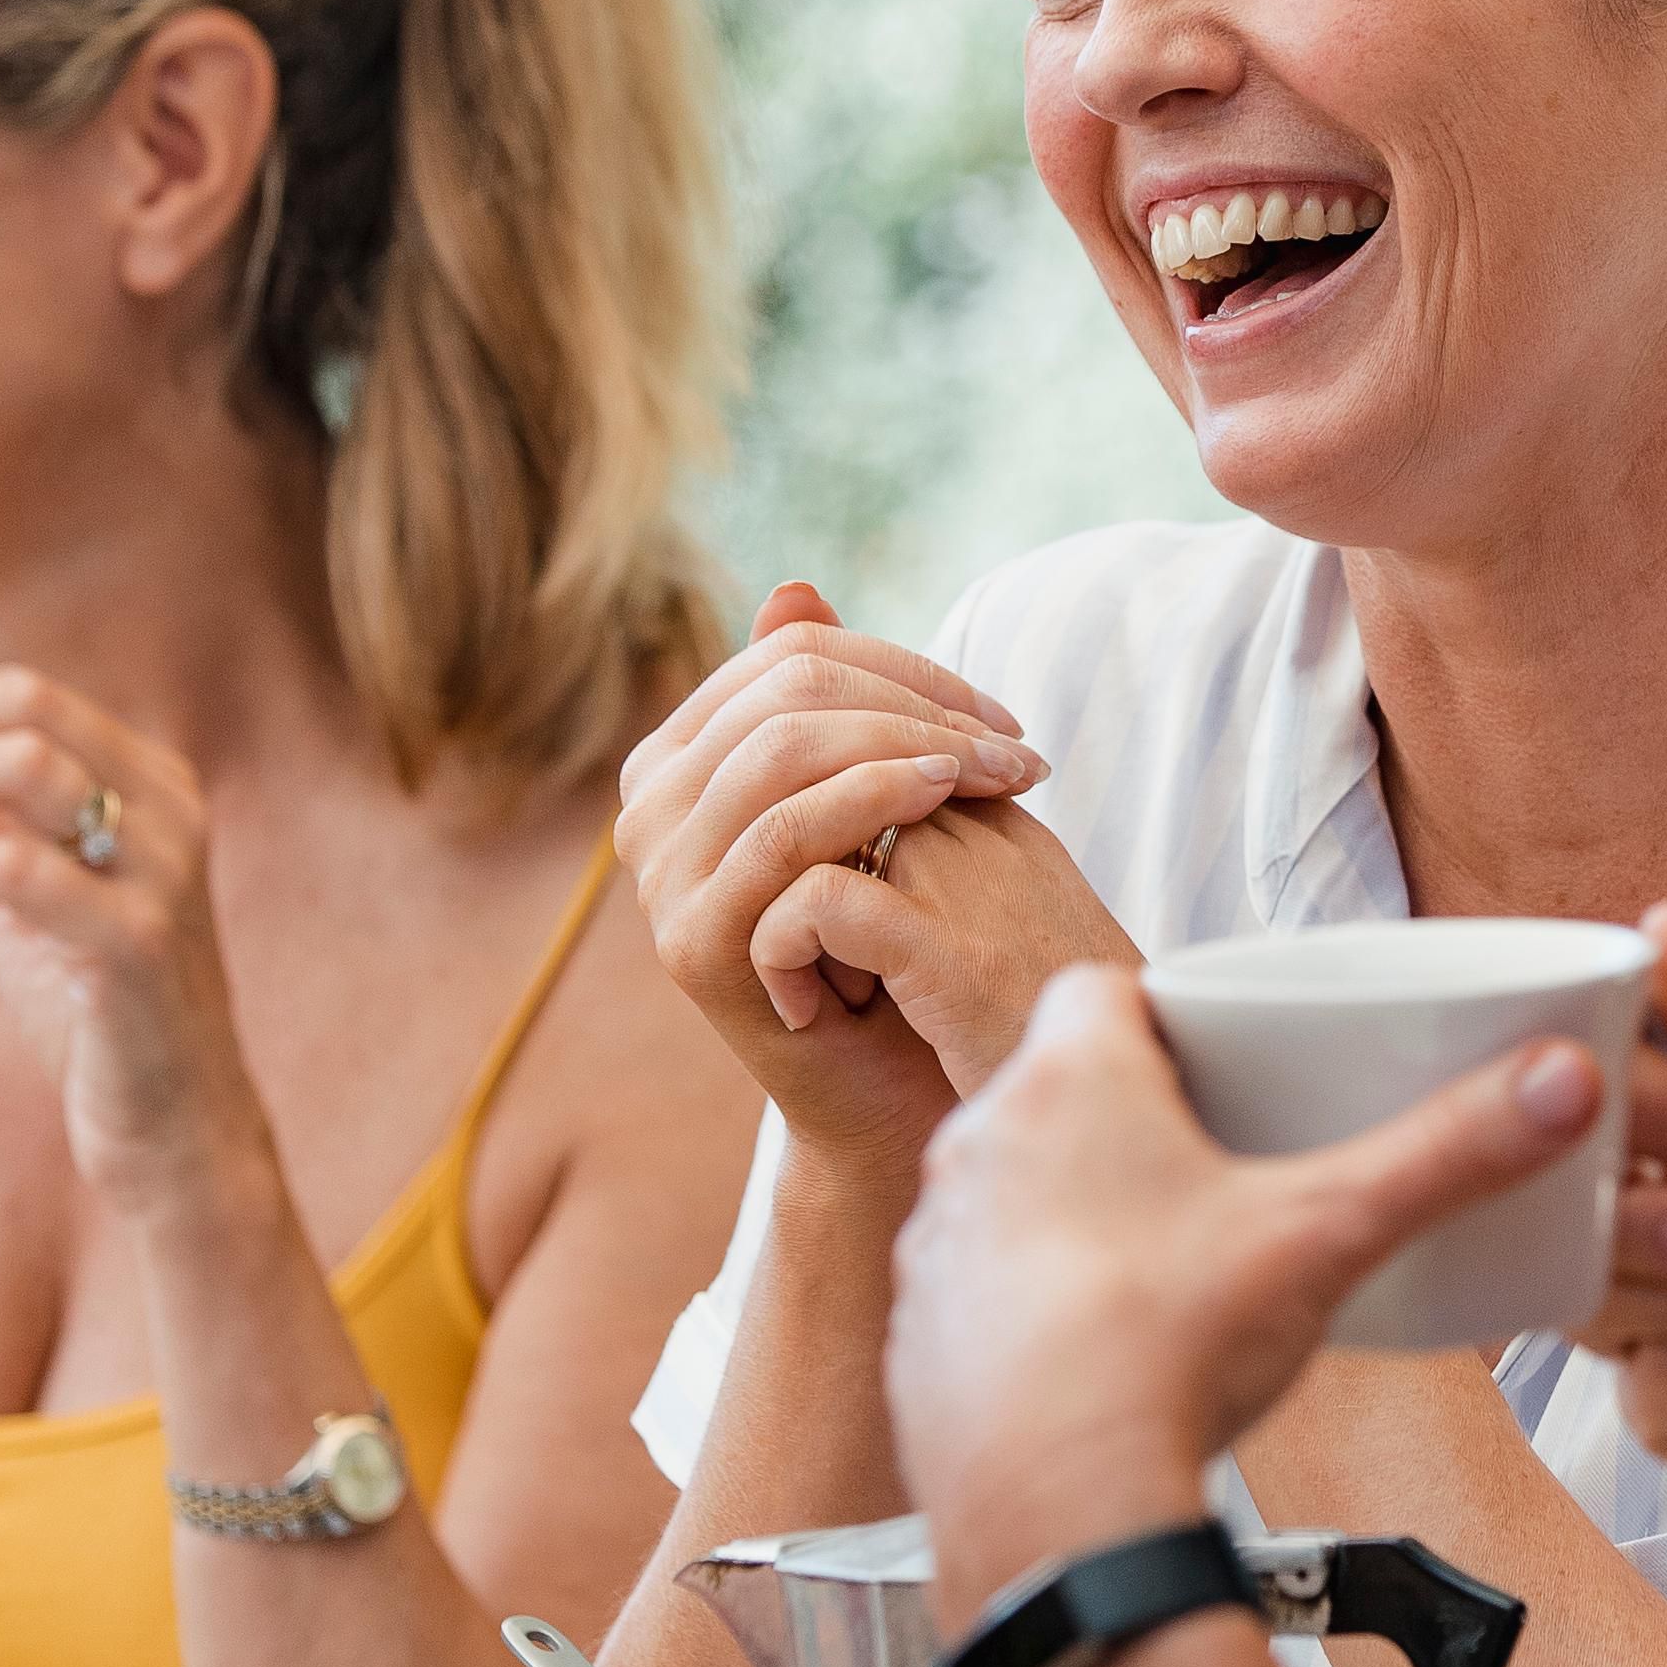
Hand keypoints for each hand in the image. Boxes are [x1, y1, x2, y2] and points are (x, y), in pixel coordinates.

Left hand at [0, 668, 268, 1213]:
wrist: (174, 1121)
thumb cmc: (95, 1009)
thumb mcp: (29, 896)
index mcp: (153, 783)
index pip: (28, 696)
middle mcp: (171, 810)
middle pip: (27, 709)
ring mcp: (163, 871)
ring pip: (25, 769)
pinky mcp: (139, 940)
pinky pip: (16, 872)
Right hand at [619, 583, 1105, 1166]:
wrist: (892, 1081)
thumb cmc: (892, 930)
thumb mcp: (870, 801)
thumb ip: (825, 700)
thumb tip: (795, 586)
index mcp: (680, 759)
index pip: (789, 656)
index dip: (904, 666)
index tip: (998, 716)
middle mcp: (649, 809)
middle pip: (789, 692)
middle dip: (919, 704)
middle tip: (1017, 748)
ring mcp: (660, 876)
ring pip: (787, 751)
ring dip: (911, 746)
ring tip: (999, 774)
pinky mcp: (693, 938)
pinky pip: (787, 833)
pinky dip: (874, 800)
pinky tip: (948, 798)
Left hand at [886, 966, 1600, 1605]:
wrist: (1052, 1510)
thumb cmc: (1169, 1347)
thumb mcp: (1333, 1231)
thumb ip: (1449, 1152)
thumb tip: (1560, 1083)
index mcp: (1070, 1082)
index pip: (1104, 989)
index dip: (1170, 1012)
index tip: (1230, 1052)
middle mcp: (982, 1145)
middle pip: (1066, 1090)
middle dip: (1139, 1117)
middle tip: (1227, 1163)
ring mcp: (939, 1247)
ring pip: (1018, 1190)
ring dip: (1079, 1210)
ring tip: (1172, 1265)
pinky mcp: (919, 1342)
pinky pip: (983, 1293)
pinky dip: (1039, 1308)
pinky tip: (1107, 1353)